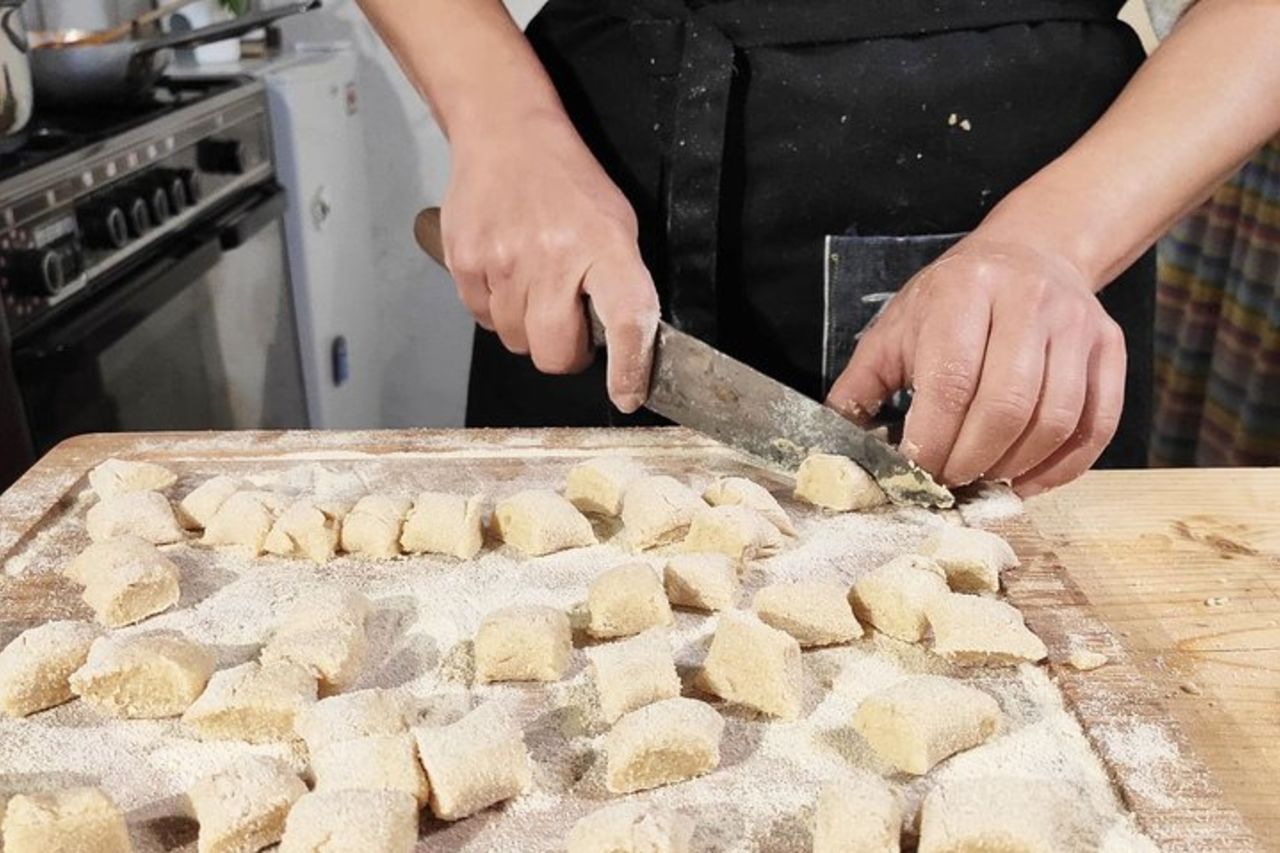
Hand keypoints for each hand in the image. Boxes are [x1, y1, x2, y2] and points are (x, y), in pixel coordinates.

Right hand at [441, 109, 659, 411]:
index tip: (627, 394)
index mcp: (605, 247)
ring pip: (516, 342)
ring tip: (534, 280)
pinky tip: (506, 269)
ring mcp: (503, 262)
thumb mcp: (615, 224)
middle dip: (563, 351)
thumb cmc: (567, 184)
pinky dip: (496, 306)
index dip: (628, 368)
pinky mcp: (465, 263)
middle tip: (567, 321)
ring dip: (527, 325)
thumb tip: (623, 348)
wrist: (506, 135)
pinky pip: (483, 319)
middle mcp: (553, 257)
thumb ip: (620, 284)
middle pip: (554, 355)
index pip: (626, 322)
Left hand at [826, 239, 1125, 495]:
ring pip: (1055, 421)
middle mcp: (1027, 302)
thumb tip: (834, 451)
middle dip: (972, 461)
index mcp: (963, 293)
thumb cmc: (950, 301)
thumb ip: (860, 388)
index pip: (952, 382)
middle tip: (948, 484)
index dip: (934, 441)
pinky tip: (1026, 480)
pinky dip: (1061, 468)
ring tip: (983, 481)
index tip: (916, 474)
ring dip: (1015, 469)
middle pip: (1007, 406)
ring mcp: (1077, 326)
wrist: (1030, 252)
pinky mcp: (1110, 349)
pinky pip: (1095, 427)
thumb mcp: (894, 329)